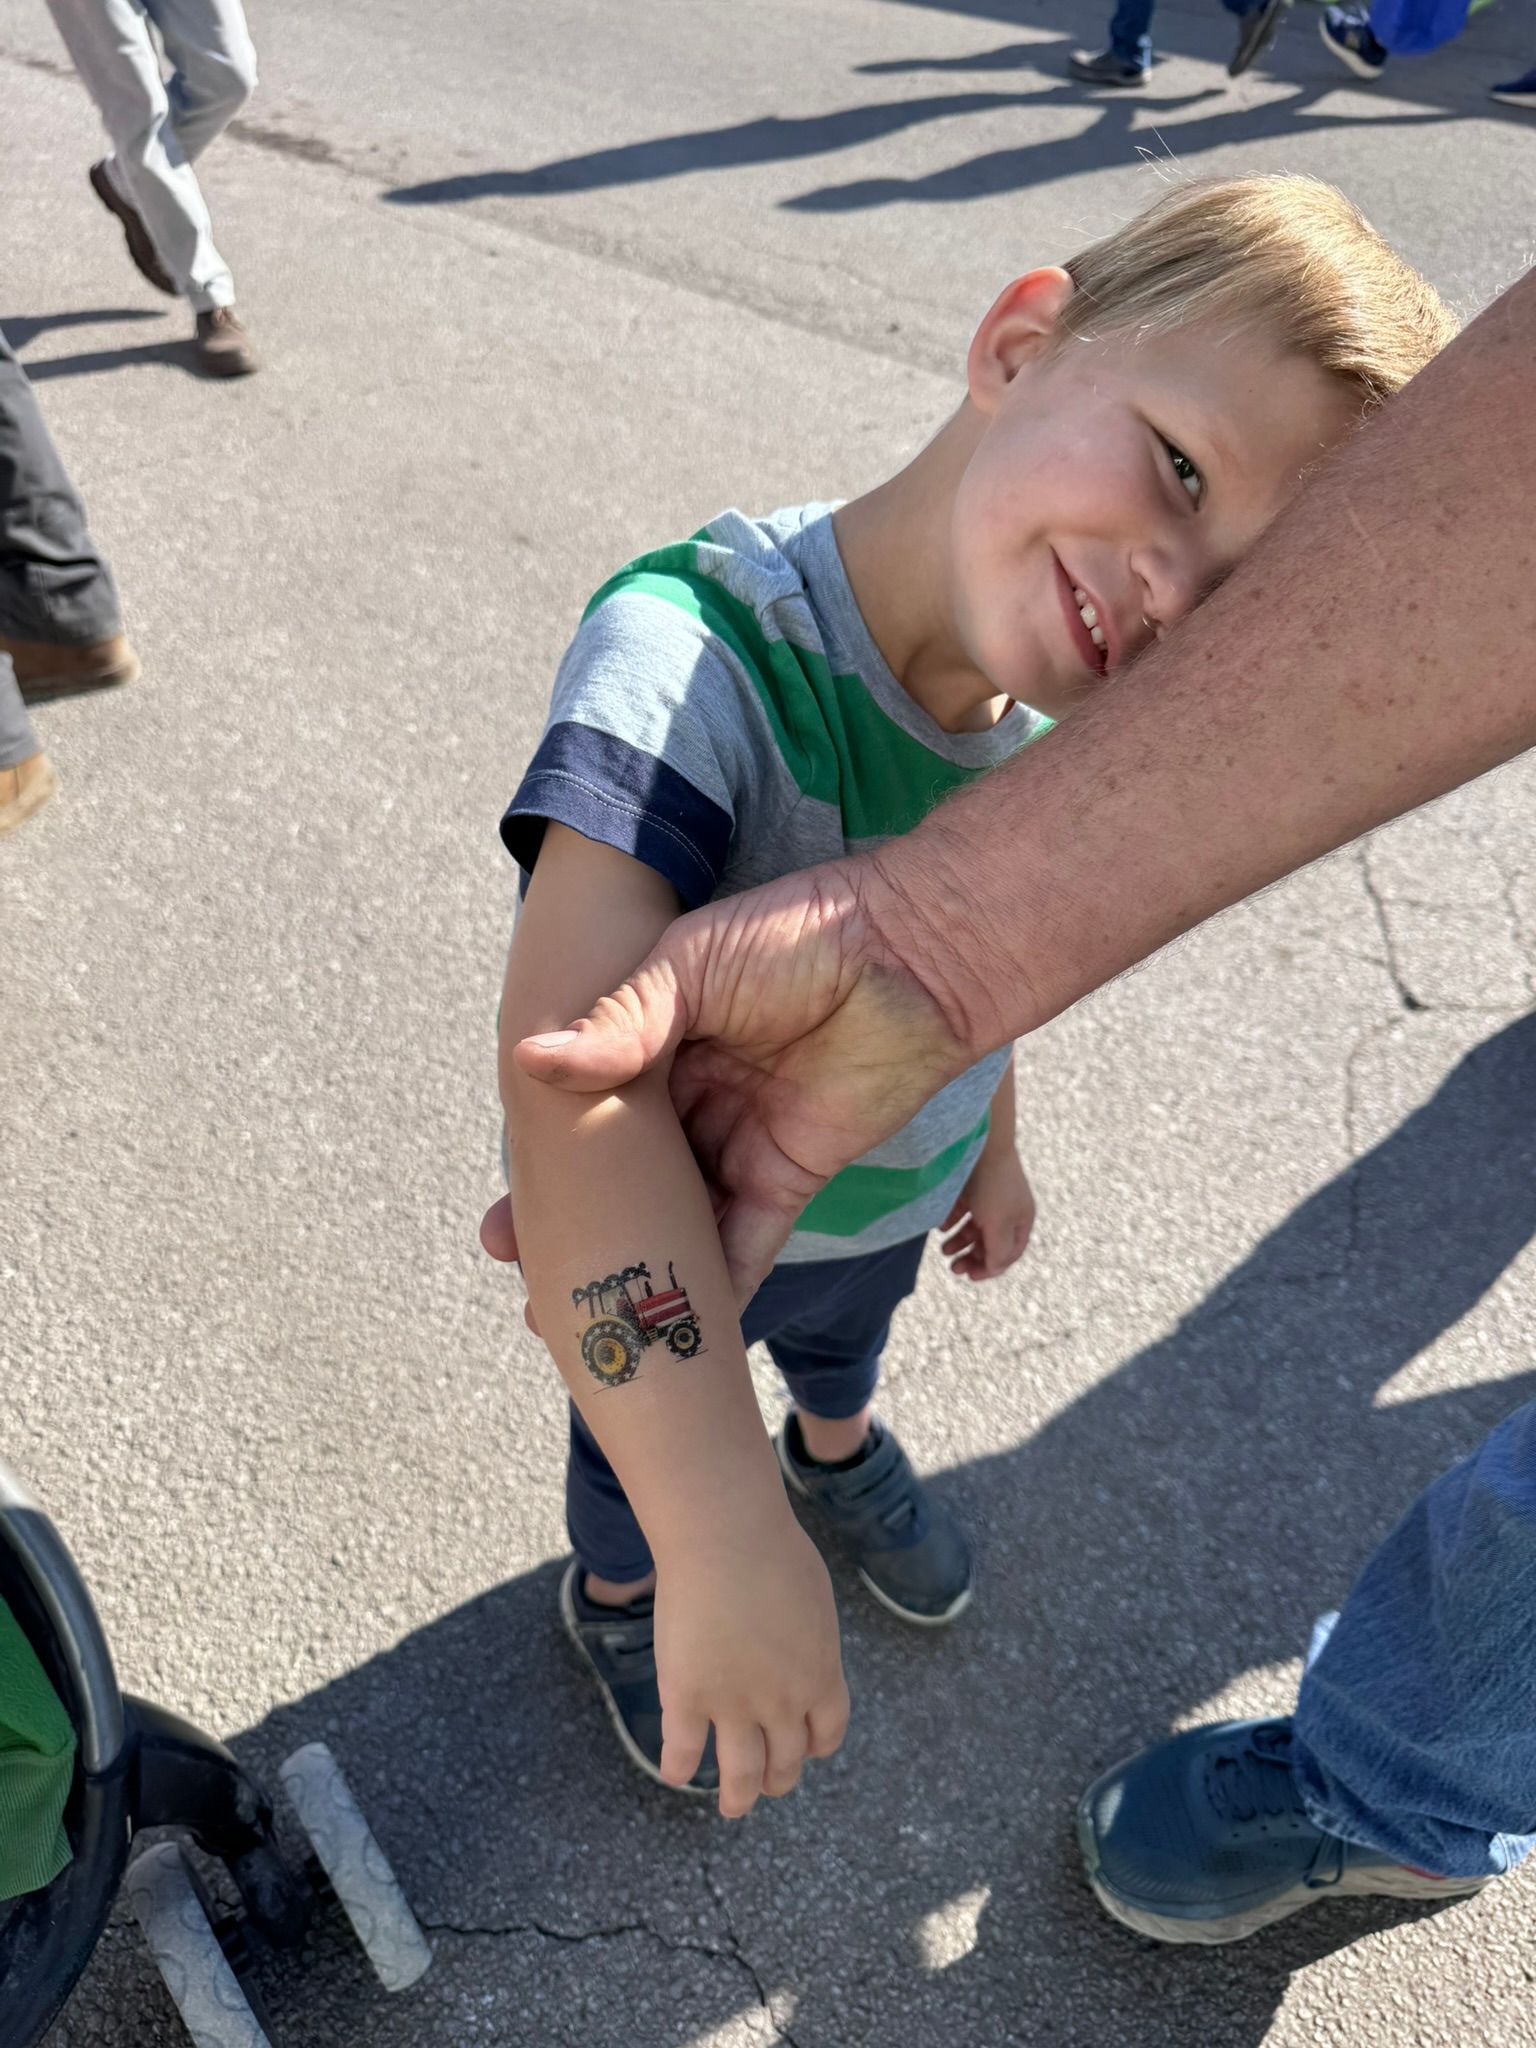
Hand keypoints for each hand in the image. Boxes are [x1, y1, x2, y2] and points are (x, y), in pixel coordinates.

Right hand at [506, 856, 985, 1298]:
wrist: (911, 951)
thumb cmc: (802, 932)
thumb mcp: (693, 963)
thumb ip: (621, 1021)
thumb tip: (529, 1062)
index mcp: (656, 1037)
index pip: (587, 1115)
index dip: (546, 1168)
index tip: (502, 1227)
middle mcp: (692, 1095)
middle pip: (625, 1178)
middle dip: (581, 1232)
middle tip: (531, 1287)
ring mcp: (739, 1137)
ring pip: (679, 1217)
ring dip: (640, 1266)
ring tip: (588, 1320)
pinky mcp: (790, 1172)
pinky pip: (746, 1241)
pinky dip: (715, 1284)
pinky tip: (673, 1324)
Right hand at [655, 1514, 848, 1817]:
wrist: (727, 1538)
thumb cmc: (773, 1550)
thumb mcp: (813, 1599)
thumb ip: (809, 1635)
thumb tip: (801, 1645)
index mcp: (821, 1676)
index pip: (826, 1735)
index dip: (812, 1746)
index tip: (803, 1747)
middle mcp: (783, 1704)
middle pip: (786, 1762)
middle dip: (777, 1778)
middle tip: (767, 1783)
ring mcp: (734, 1706)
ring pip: (740, 1776)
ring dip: (738, 1796)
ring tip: (733, 1807)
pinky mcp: (687, 1698)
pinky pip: (682, 1752)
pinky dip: (678, 1768)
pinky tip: (674, 1771)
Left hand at [940, 1148, 1035, 1279]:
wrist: (980, 1140)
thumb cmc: (993, 1185)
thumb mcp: (999, 1224)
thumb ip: (998, 1251)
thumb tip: (995, 1269)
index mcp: (1021, 1220)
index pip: (1009, 1254)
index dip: (991, 1268)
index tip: (970, 1276)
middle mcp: (1008, 1210)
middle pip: (990, 1243)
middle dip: (972, 1257)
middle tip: (952, 1267)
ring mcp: (989, 1197)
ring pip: (974, 1228)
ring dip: (959, 1242)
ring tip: (942, 1249)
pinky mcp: (972, 1186)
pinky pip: (962, 1210)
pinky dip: (952, 1220)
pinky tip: (941, 1224)